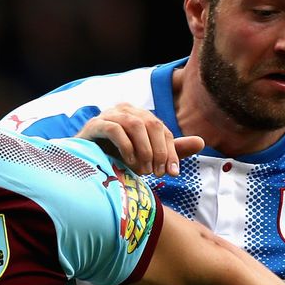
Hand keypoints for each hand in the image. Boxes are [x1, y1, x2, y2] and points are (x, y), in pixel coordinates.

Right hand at [79, 103, 203, 175]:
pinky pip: (114, 129)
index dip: (171, 151)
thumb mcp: (147, 156)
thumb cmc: (116, 158)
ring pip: (135, 125)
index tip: (172, 174)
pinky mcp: (94, 124)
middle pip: (152, 124)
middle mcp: (125, 110)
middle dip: (159, 152)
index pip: (163, 130)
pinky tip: (129, 163)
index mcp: (140, 115)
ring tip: (143, 170)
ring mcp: (108, 115)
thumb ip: (172, 150)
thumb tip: (201, 142)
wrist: (83, 164)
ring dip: (144, 150)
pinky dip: (126, 147)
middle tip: (157, 174)